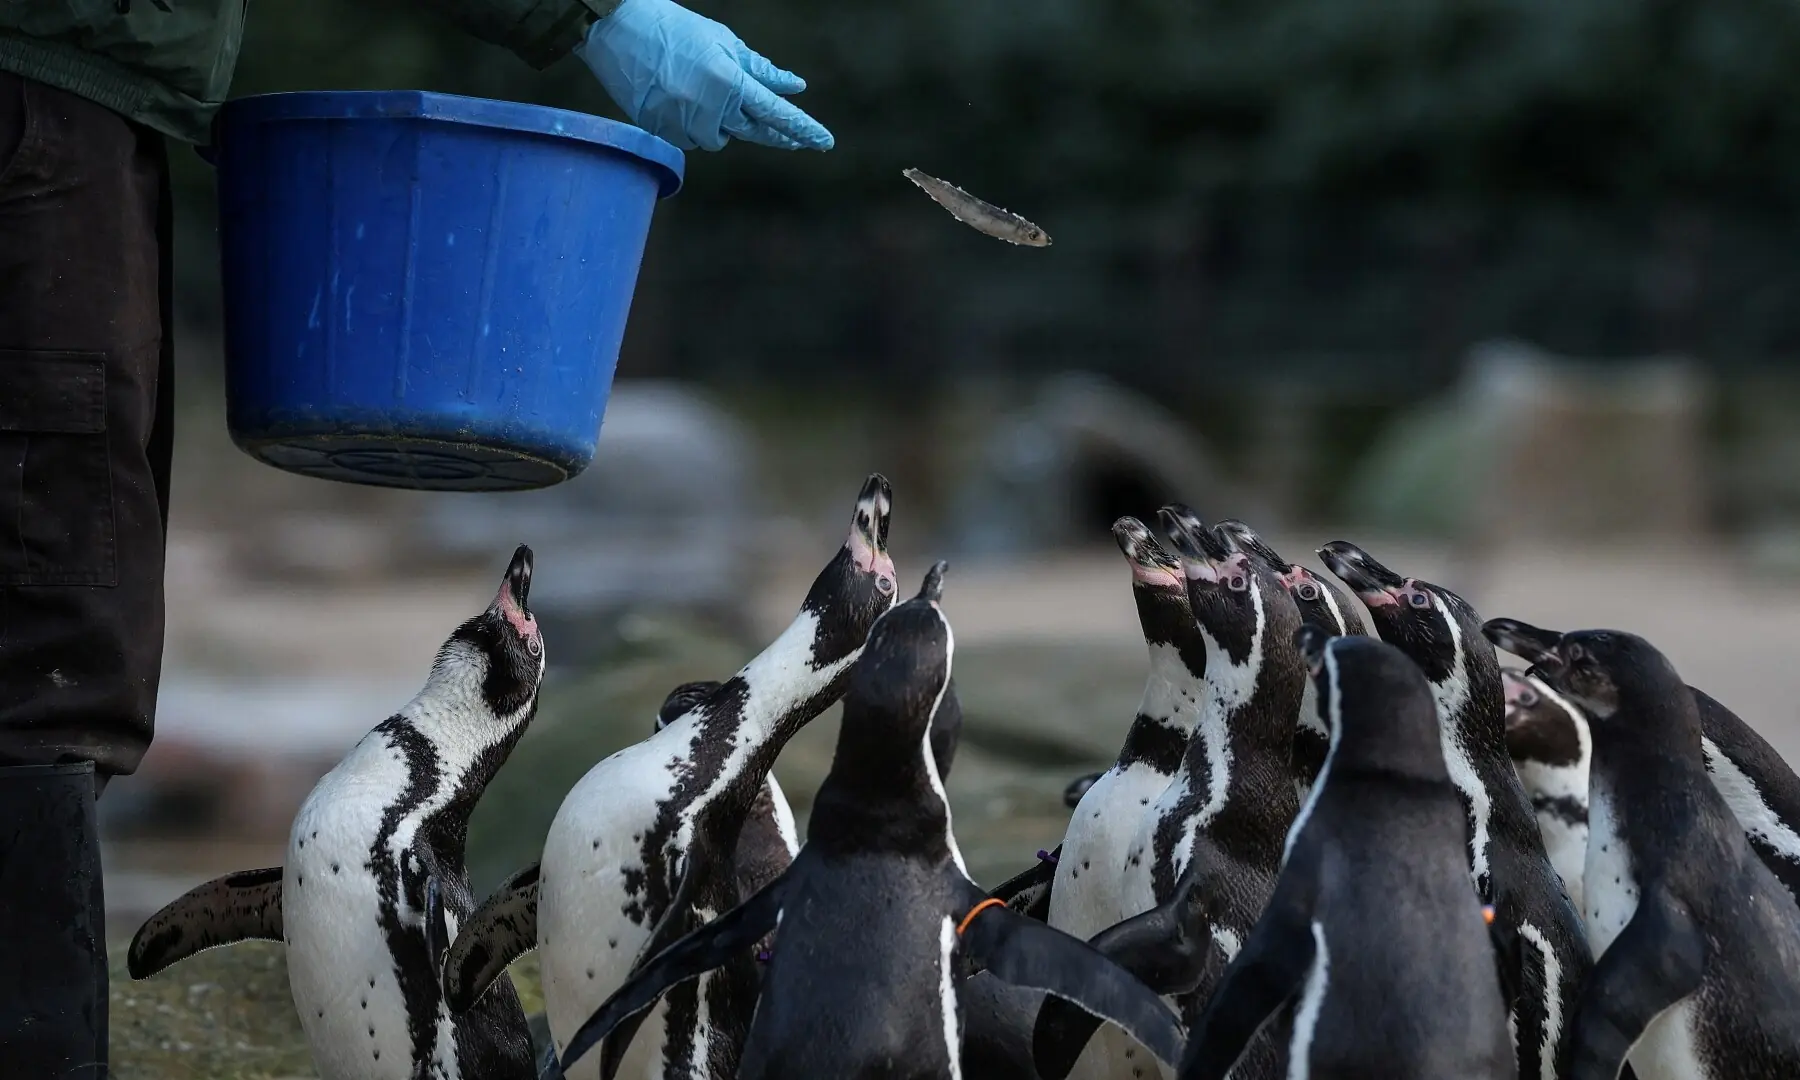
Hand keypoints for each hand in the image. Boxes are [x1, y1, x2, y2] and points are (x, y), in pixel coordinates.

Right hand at [577, 0, 833, 152]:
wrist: (616, 28)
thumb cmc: (673, 27)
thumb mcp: (722, 42)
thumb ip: (760, 69)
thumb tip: (796, 86)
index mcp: (729, 83)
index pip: (775, 113)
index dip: (802, 128)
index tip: (825, 142)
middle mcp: (709, 109)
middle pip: (752, 132)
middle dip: (770, 132)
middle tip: (792, 140)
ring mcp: (683, 124)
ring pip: (718, 139)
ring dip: (719, 123)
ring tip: (699, 89)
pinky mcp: (661, 132)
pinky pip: (689, 140)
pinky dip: (691, 125)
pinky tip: (677, 98)